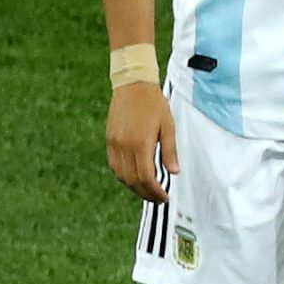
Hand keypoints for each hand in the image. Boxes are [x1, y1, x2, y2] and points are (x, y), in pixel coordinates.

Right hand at [106, 83, 175, 203]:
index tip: (164, 197)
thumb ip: (170, 152)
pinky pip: (114, 164)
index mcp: (140, 143)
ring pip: (121, 175)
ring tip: (148, 191)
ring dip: (134, 187)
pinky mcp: (109, 139)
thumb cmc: (153, 104)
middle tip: (158, 199)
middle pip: (132, 180)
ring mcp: (114, 142)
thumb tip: (174, 172)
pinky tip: (135, 177)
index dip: (155, 192)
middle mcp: (124, 145)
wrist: (132, 84)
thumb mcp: (168, 127)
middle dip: (146, 194)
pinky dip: (124, 175)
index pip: (146, 177)